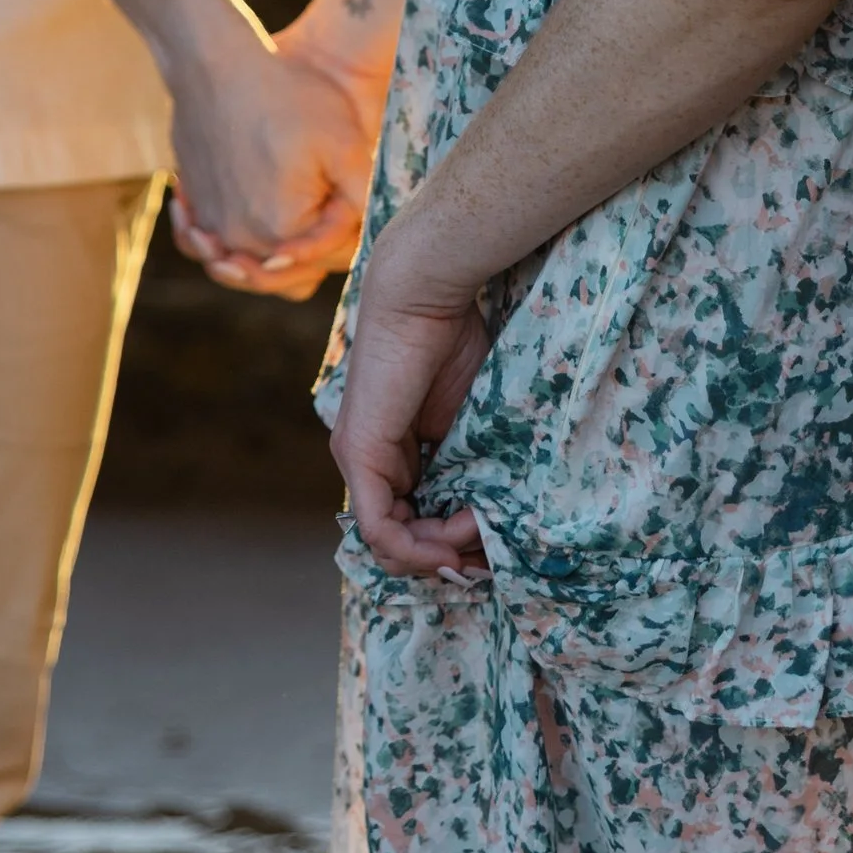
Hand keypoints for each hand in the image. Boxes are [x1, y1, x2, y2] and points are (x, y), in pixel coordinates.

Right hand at [170, 0, 403, 300]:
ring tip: (292, 233)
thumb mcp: (345, 144)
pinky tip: (248, 220)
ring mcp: (210, 227)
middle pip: (288, 274)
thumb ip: (363, 199)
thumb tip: (371, 236)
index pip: (331, 257)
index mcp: (283, 231)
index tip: (356, 204)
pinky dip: (225, 243)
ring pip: (250, 265)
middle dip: (314, 254)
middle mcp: (239, 241)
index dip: (352, 234)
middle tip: (330, 220)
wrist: (214, 62)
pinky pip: (210, 245)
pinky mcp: (193, 207)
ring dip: (271, 257)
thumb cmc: (286, 95)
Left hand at [331, 220, 490, 577]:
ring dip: (439, 555)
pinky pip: (379, 528)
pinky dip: (416, 546)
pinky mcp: (359, 454)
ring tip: (476, 539)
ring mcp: (359, 462)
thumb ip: (474, 465)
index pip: (418, 526)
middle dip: (449, 559)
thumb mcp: (471, 421)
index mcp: (397, 456)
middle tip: (488, 557)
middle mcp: (370, 466)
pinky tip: (451, 543)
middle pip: (403, 544)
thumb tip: (492, 520)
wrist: (425, 292)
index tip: (494, 545)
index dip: (454, 546)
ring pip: (391, 544)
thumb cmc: (455, 340)